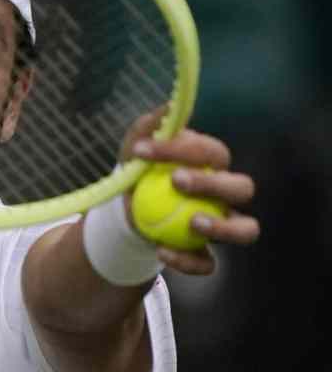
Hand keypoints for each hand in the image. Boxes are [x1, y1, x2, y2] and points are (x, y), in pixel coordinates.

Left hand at [120, 115, 259, 274]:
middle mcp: (228, 194)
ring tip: (192, 222)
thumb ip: (148, 128)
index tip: (141, 150)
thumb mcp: (135, 149)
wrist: (126, 211)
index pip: (211, 152)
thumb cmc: (139, 173)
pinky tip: (161, 250)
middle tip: (176, 180)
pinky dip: (187, 260)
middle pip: (241, 187)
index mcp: (215, 163)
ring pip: (246, 229)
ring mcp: (222, 224)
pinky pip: (208, 263)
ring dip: (224, 227)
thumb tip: (165, 109)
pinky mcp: (205, 252)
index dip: (179, 149)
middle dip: (214, 184)